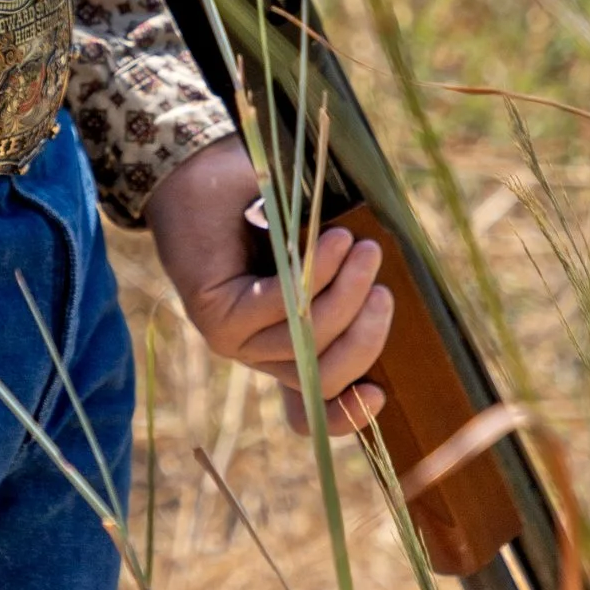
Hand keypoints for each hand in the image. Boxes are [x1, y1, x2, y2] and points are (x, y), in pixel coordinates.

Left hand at [145, 136, 392, 439]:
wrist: (199, 174)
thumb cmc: (268, 209)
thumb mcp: (318, 251)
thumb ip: (347, 282)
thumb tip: (390, 301)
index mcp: (289, 349)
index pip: (315, 409)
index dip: (348, 415)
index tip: (381, 392)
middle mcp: (260, 354)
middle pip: (324, 379)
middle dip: (365, 336)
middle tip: (384, 288)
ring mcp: (234, 340)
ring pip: (307, 342)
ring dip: (345, 293)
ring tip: (363, 248)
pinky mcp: (217, 315)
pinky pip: (281, 306)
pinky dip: (315, 273)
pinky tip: (334, 239)